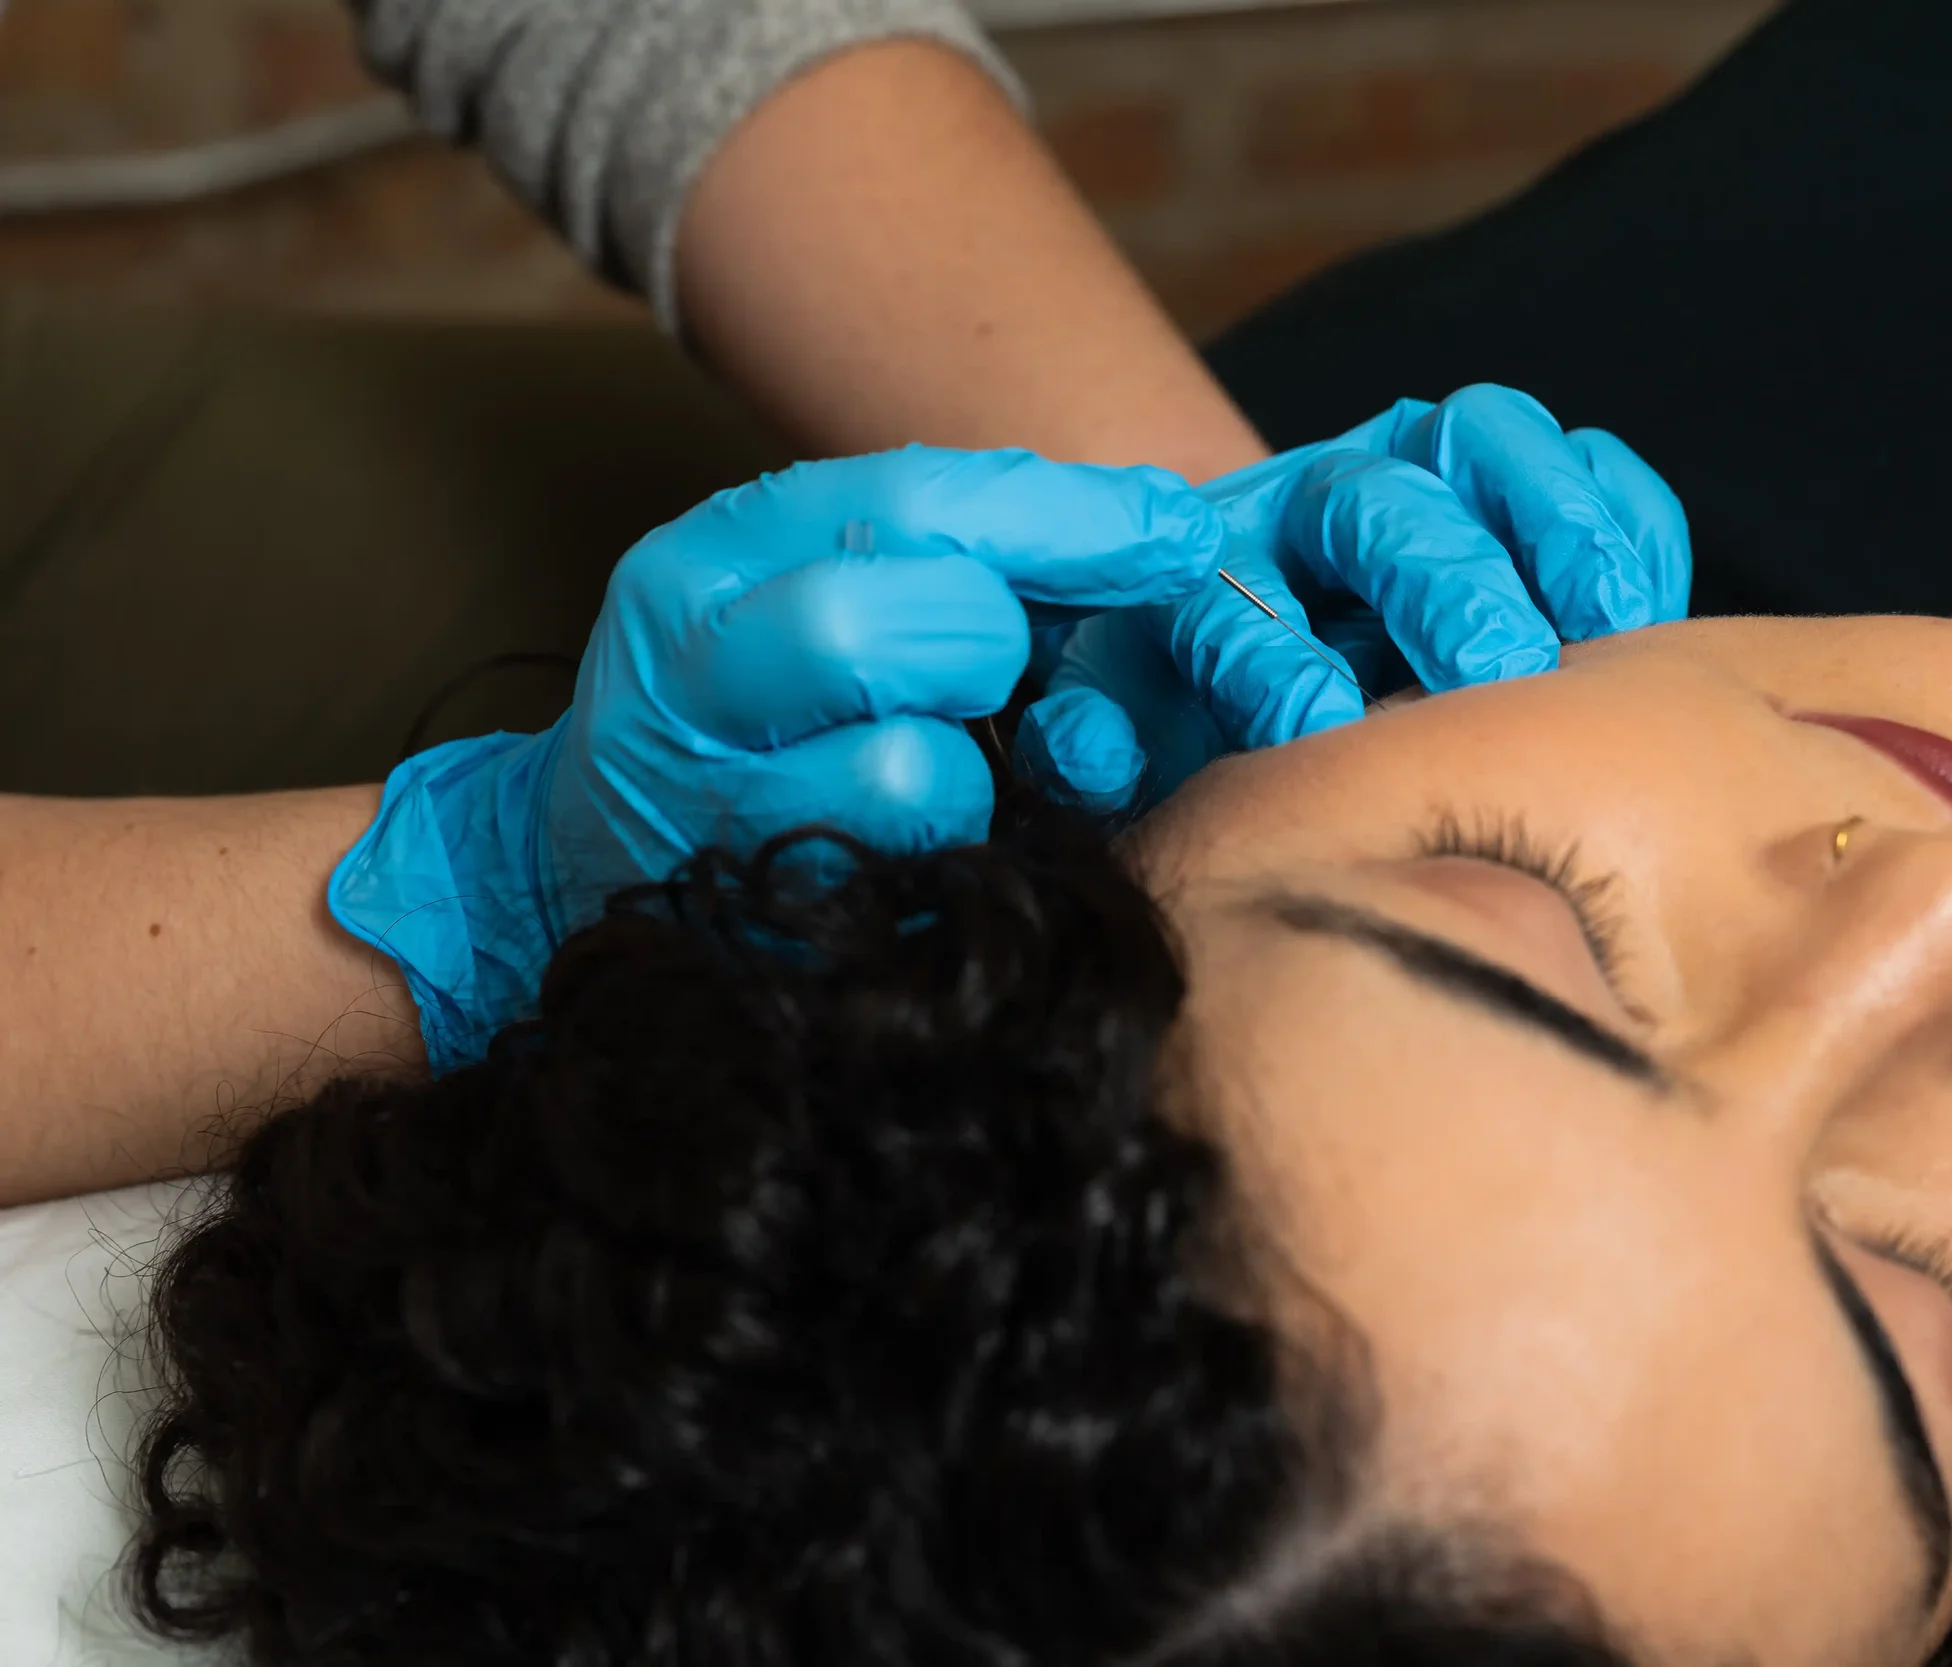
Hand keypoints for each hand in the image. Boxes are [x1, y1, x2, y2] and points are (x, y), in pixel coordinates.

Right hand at [329, 448, 1224, 1068]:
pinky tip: (905, 853)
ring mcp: (704, 804)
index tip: (1182, 531)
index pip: (912, 501)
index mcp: (711, 556)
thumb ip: (951, 558)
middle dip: (985, 650)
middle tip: (985, 679)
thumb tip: (1167, 535)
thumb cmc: (742, 718)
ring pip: (917, 772)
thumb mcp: (804, 591)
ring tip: (928, 777)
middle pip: (902, 617)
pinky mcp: (744, 915)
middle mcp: (689, 666)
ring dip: (967, 781)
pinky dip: (941, 869)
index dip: (1069, 515)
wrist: (560, 872)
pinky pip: (908, 887)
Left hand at [1016, 385, 1690, 809]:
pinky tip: (1640, 595)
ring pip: (1480, 445)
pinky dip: (1615, 510)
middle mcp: (1307, 504)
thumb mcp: (1132, 732)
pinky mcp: (1503, 469)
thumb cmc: (1204, 724)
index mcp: (1199, 572)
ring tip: (1600, 619)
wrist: (1271, 652)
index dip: (1266, 653)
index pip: (1226, 594)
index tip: (1316, 726)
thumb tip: (1083, 751)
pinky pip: (1572, 453)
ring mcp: (1414, 468)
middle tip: (1493, 667)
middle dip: (1436, 579)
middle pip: (1372, 505)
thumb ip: (1103, 738)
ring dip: (1546, 523)